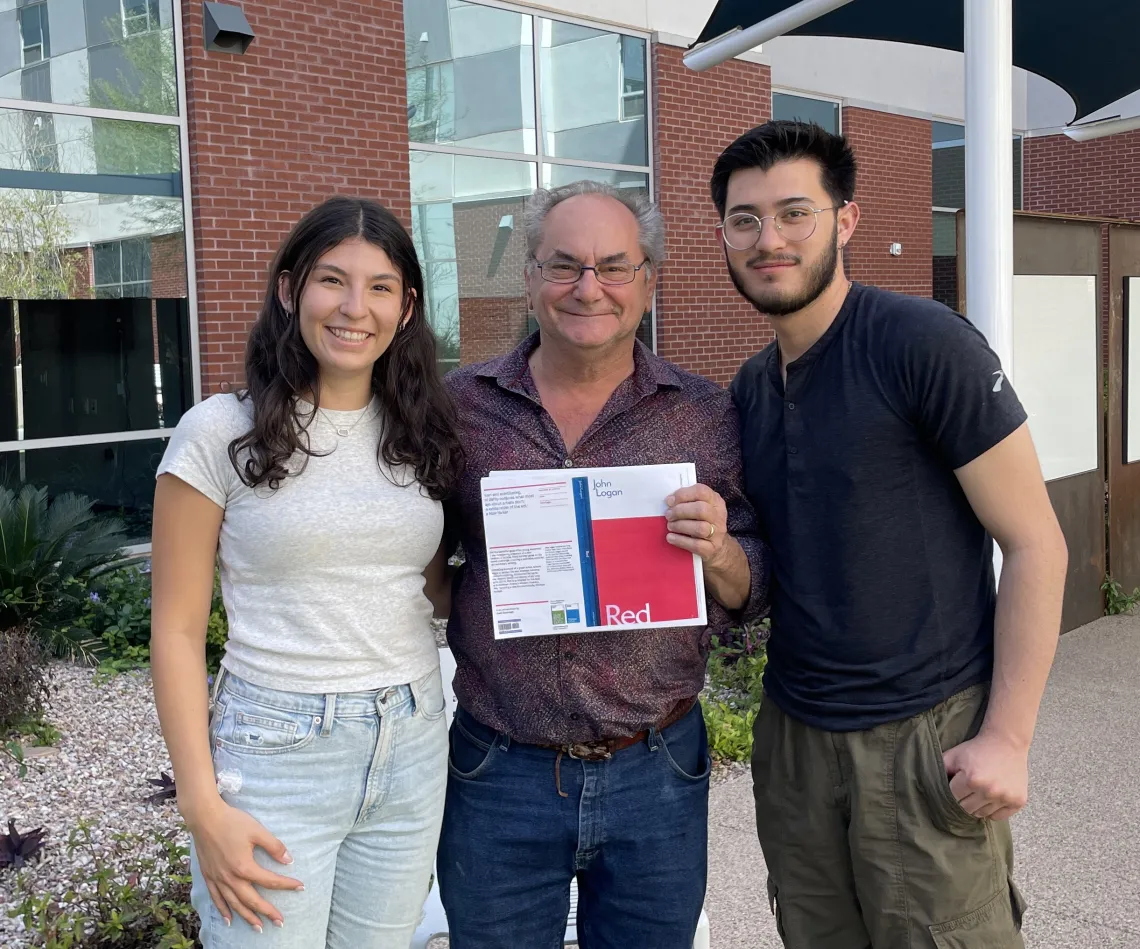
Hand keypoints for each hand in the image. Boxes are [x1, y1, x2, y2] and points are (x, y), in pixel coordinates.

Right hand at [184, 796, 301, 930]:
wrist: (205, 818)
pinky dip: (223, 911)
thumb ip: (274, 846)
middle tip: (280, 922)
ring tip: (258, 927)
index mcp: (244, 867)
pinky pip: (216, 899)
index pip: (270, 881)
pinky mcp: (209, 877)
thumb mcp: (258, 831)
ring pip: (234, 904)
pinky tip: (229, 920)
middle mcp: (230, 878)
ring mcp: (218, 880)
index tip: (300, 887)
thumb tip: (289, 860)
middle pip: (252, 900)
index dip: (287, 885)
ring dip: (247, 917)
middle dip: (267, 912)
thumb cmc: (232, 822)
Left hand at [665, 484, 731, 569]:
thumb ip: (687, 500)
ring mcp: (717, 533)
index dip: (683, 495)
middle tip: (668, 515)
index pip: (702, 491)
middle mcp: (719, 516)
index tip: (669, 501)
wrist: (718, 548)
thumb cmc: (702, 522)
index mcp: (715, 501)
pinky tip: (671, 538)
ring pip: (700, 528)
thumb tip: (670, 500)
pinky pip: (696, 545)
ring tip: (670, 526)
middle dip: (680, 511)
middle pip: (701, 510)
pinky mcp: (712, 548)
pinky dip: (680, 541)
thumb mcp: (699, 507)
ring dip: (680, 526)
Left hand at [943, 732, 1029, 821]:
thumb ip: (940, 770)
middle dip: (964, 800)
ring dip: (979, 806)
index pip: (954, 798)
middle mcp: (990, 791)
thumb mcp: (954, 755)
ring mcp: (1006, 797)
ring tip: (980, 792)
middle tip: (968, 789)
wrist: (1007, 742)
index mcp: (972, 780)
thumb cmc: (977, 749)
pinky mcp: (1018, 801)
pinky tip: (992, 797)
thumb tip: (930, 787)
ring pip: (983, 814)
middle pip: (967, 809)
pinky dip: (993, 810)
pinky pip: (999, 816)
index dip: (953, 791)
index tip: (957, 785)